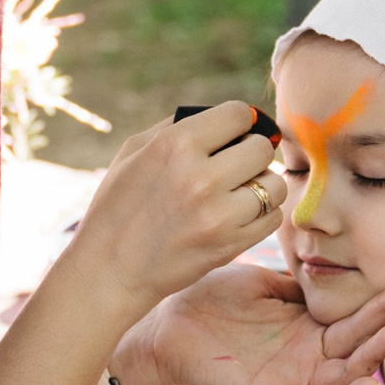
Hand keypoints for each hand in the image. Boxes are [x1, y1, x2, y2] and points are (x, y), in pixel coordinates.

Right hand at [53, 106, 288, 323]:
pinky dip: (262, 214)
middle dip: (252, 152)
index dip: (240, 121)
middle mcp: (200, 177)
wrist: (110, 270)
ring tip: (239, 191)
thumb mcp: (133, 152)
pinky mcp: (230, 246)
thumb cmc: (117, 206)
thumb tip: (225, 116)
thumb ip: (177, 125)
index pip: (239, 114)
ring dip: (262, 185)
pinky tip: (239, 215)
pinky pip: (272, 218)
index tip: (233, 133)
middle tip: (236, 164)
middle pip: (262, 148)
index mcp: (174, 145)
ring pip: (274, 184)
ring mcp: (218, 215)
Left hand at [134, 267, 384, 384]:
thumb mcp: (267, 284)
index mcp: (311, 326)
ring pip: (347, 377)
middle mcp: (310, 355)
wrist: (167, 320)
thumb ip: (305, 284)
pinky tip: (364, 384)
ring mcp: (294, 378)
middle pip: (364, 346)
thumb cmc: (212, 298)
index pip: (362, 317)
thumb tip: (344, 270)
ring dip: (373, 360)